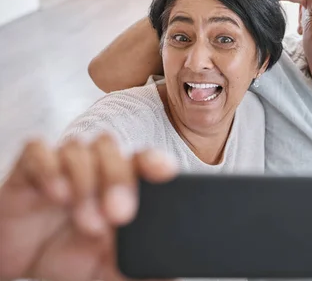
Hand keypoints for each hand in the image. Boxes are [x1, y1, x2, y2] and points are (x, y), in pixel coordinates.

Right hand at [0, 134, 176, 280]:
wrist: (30, 273)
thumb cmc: (78, 264)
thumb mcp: (118, 272)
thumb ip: (147, 267)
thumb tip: (176, 270)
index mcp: (123, 186)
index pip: (143, 159)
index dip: (155, 160)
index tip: (166, 172)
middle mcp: (94, 170)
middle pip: (110, 149)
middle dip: (118, 179)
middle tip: (120, 215)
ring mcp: (62, 168)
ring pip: (78, 149)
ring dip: (85, 183)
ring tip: (87, 222)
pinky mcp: (28, 172)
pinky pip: (38, 151)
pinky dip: (50, 169)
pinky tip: (57, 194)